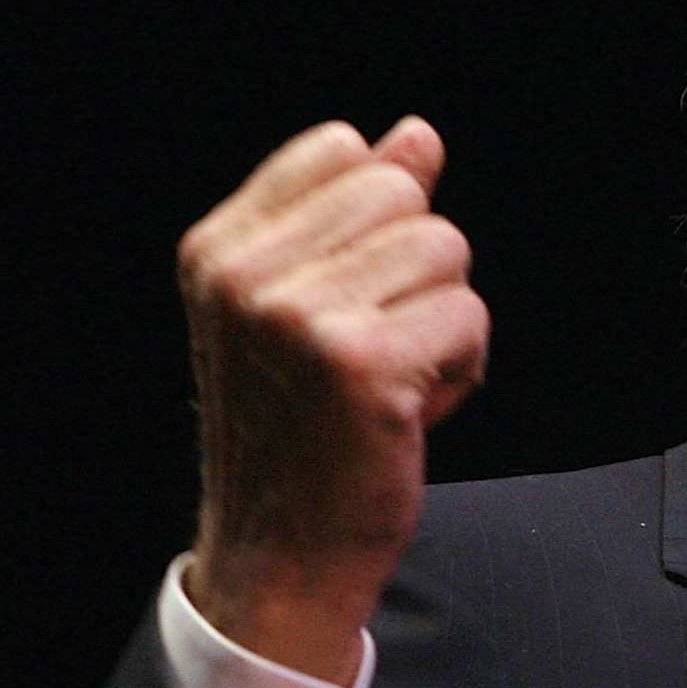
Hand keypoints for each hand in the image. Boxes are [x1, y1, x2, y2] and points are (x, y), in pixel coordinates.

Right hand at [178, 118, 486, 683]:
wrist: (280, 552)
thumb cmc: (302, 431)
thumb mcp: (309, 306)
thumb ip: (358, 214)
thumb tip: (416, 134)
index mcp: (219, 248)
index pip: (342, 151)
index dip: (378, 221)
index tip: (349, 296)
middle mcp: (245, 273)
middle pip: (406, 199)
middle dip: (419, 273)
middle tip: (375, 349)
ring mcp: (297, 315)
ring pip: (446, 251)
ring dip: (444, 322)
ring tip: (391, 382)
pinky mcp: (359, 362)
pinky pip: (468, 317)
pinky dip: (462, 368)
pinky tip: (410, 411)